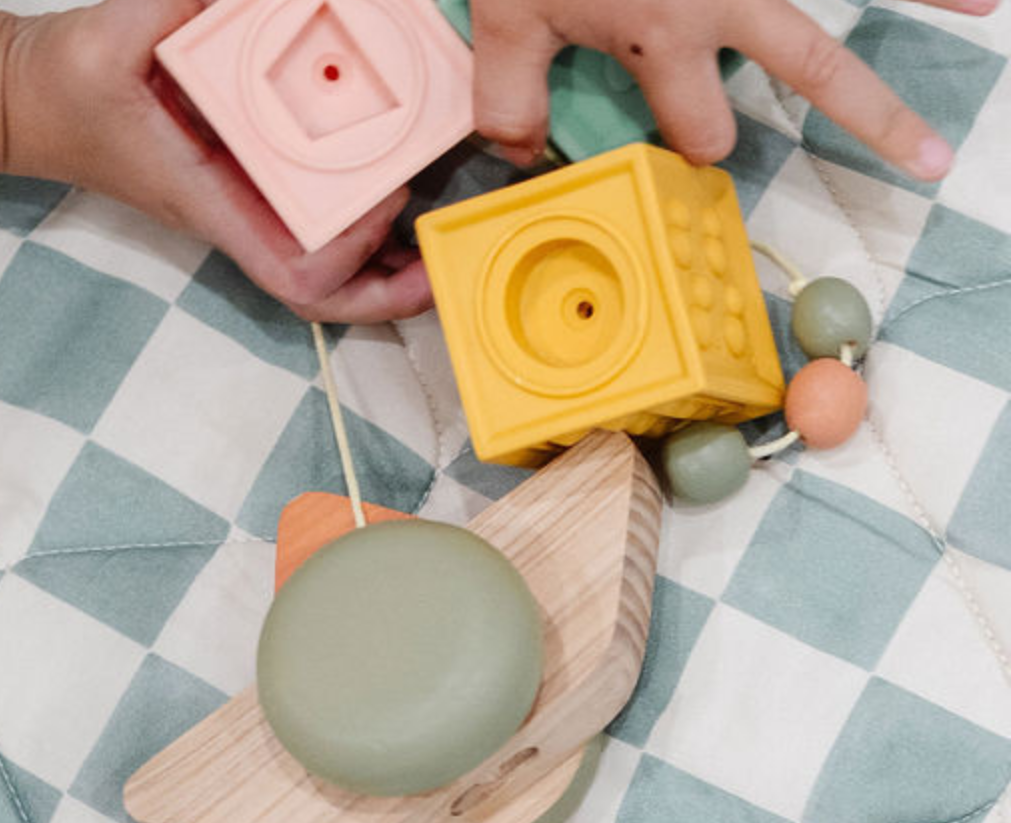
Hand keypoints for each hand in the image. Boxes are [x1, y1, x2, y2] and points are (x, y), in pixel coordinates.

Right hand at [0, 0, 432, 322]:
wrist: (30, 103)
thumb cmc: (65, 86)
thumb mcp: (112, 32)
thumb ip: (175, 1)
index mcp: (211, 200)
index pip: (295, 273)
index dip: (354, 258)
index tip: (391, 201)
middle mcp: (236, 213)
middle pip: (324, 290)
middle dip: (390, 285)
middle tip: (449, 245)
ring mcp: (243, 202)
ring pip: (325, 264)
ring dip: (384, 259)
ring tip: (441, 223)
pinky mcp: (245, 178)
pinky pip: (312, 217)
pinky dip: (360, 212)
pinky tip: (396, 172)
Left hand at [469, 0, 997, 178]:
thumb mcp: (506, 18)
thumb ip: (511, 100)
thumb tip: (520, 159)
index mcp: (669, 38)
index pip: (702, 128)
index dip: (695, 142)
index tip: (694, 141)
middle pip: (816, 68)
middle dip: (874, 118)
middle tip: (926, 161)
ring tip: (988, 9)